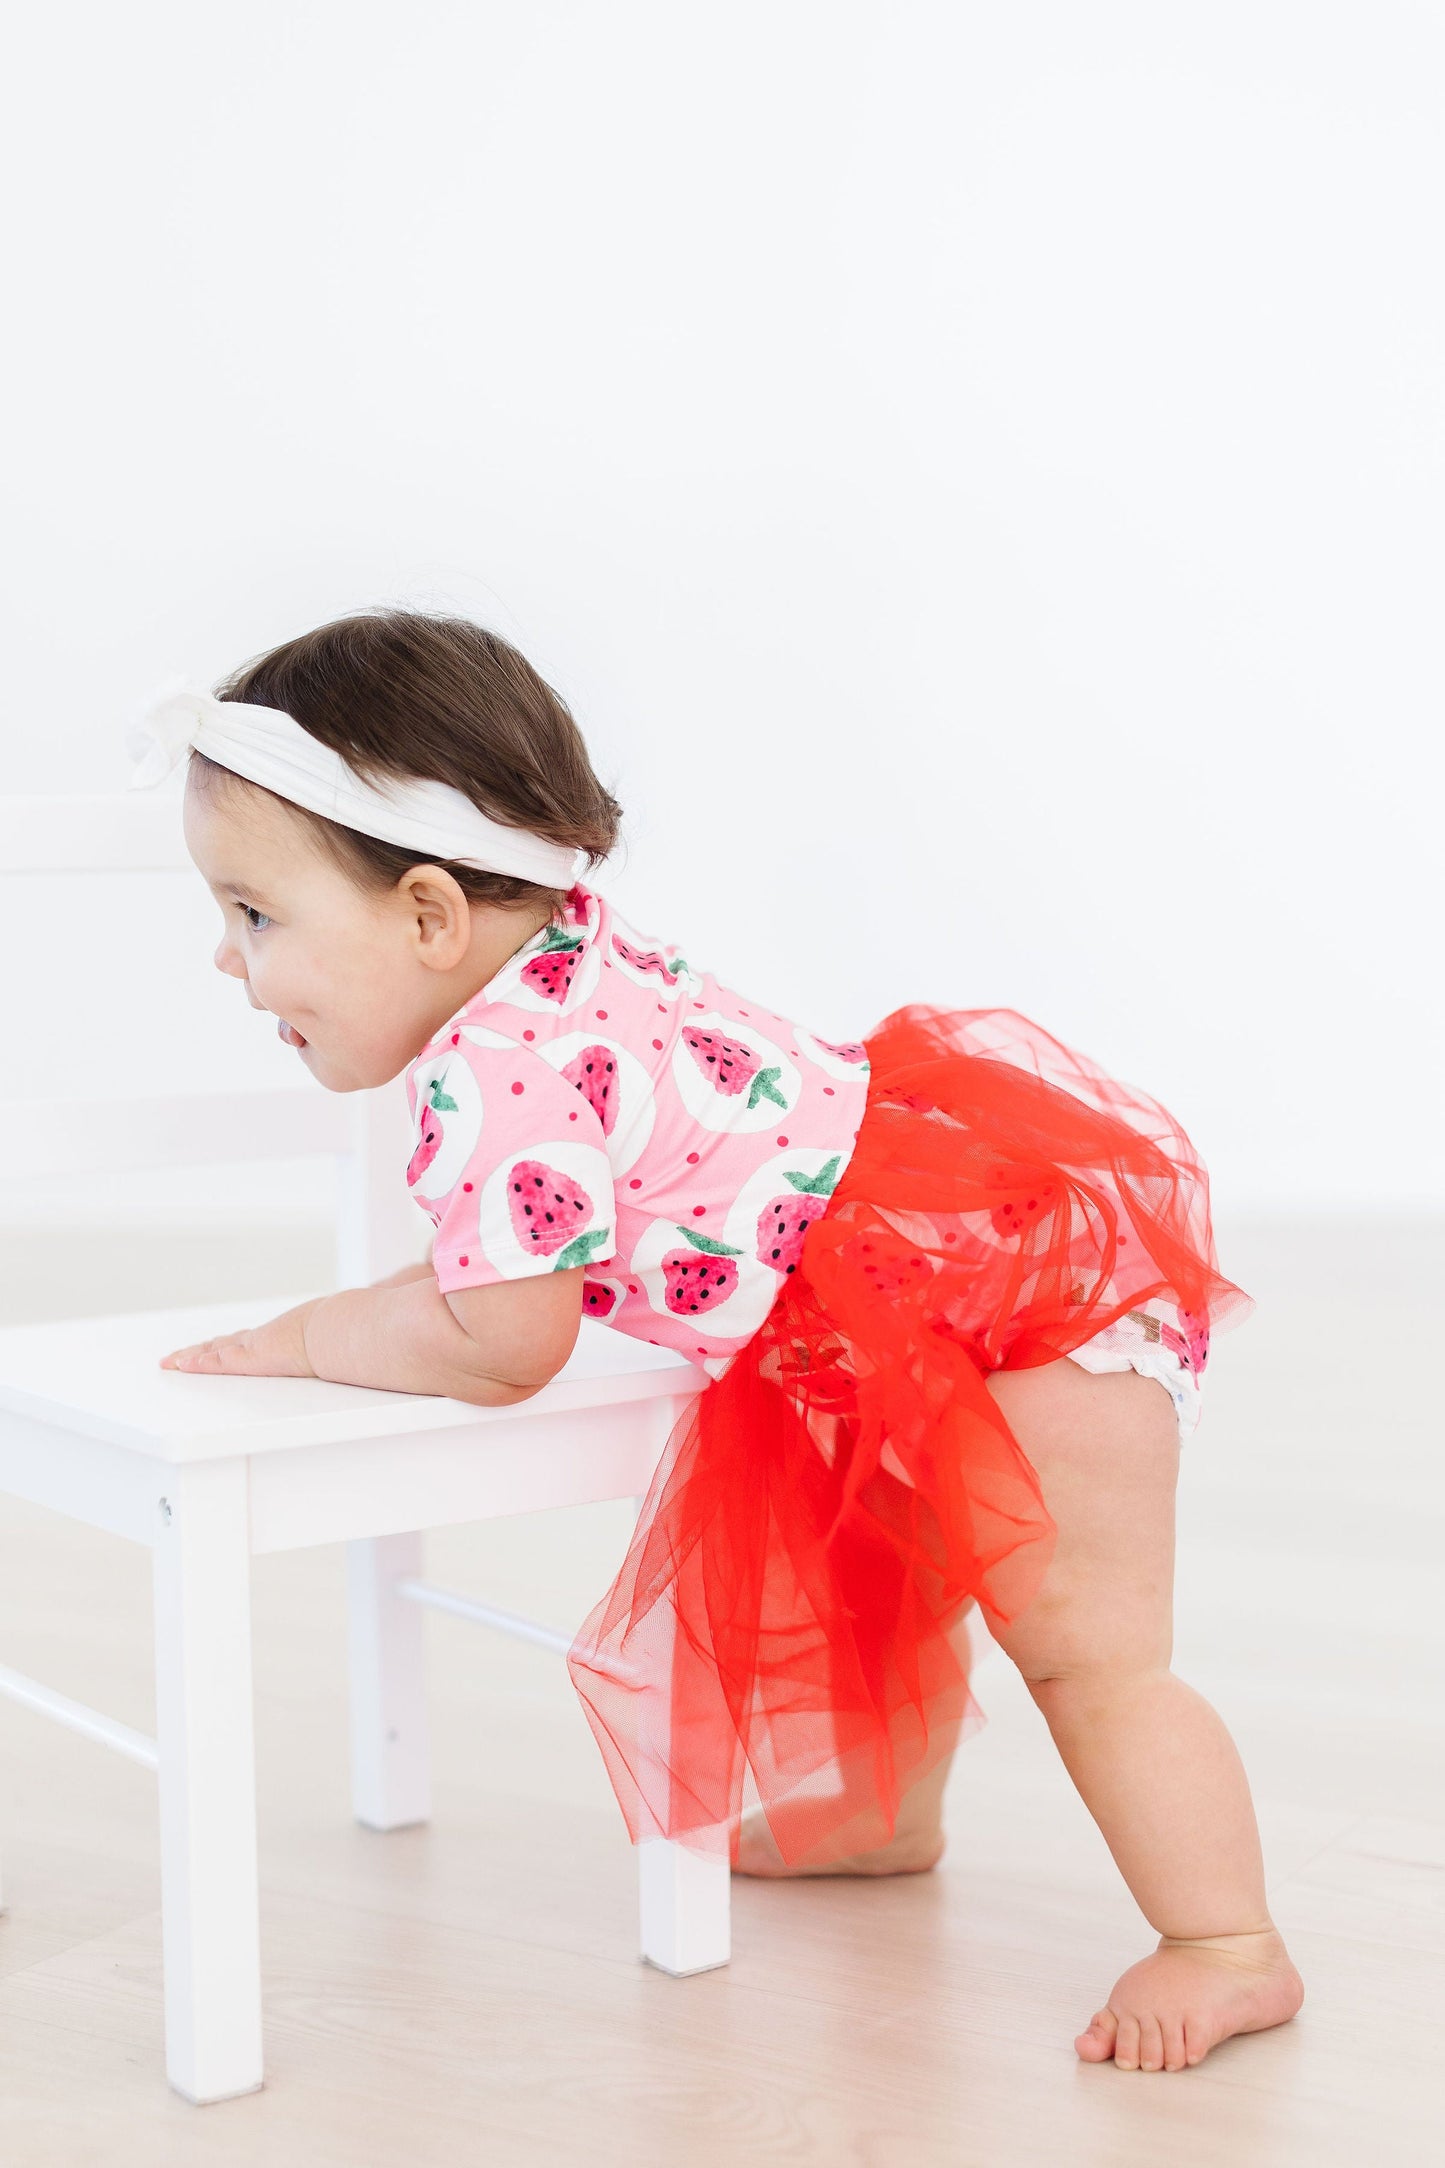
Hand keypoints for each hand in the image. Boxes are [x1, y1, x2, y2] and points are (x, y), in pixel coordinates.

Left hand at [159, 1296, 326, 1378]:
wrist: (335, 1332)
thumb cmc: (338, 1337)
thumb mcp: (330, 1342)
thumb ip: (329, 1346)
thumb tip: (348, 1350)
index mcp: (277, 1340)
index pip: (244, 1342)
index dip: (225, 1346)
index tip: (212, 1347)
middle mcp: (260, 1341)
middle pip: (220, 1345)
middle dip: (198, 1351)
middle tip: (177, 1358)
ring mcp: (252, 1348)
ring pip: (211, 1352)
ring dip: (189, 1357)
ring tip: (170, 1363)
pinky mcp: (248, 1360)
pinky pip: (216, 1363)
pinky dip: (198, 1364)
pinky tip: (181, 1366)